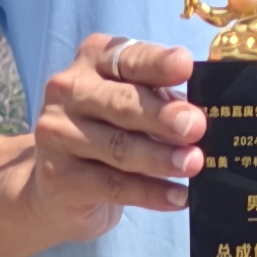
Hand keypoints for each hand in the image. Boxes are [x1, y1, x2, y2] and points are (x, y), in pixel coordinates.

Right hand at [0, 35, 202, 256]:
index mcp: (93, 61)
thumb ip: (162, 100)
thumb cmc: (107, 134)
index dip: (157, 63)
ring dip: (160, 157)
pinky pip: (113, 186)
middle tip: (195, 126)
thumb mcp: (133, 106)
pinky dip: (150, 192)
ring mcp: (58, 134)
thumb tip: (200, 114)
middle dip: (162, 115)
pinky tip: (178, 197)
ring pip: (118, 147)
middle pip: (121, 103)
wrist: (57, 187)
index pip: (129, 58)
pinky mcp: (59, 177)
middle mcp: (68, 91)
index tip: (185, 66)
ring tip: (193, 164)